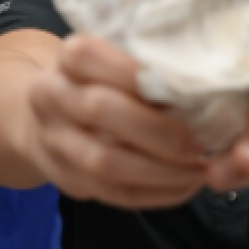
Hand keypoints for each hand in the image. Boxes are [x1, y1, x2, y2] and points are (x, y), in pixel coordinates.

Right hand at [25, 33, 207, 208]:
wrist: (45, 116)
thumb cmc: (98, 80)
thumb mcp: (112, 55)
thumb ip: (146, 61)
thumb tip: (202, 80)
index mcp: (66, 58)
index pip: (90, 57)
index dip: (135, 72)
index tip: (182, 86)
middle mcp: (51, 96)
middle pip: (100, 109)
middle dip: (157, 130)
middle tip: (199, 141)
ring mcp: (54, 141)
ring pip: (105, 161)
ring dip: (161, 171)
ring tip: (198, 169)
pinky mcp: (67, 179)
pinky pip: (114, 193)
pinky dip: (156, 193)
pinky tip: (184, 184)